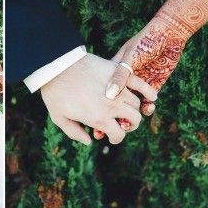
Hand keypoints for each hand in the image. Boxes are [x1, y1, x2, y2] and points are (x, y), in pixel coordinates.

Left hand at [41, 54, 156, 145]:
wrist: (58, 65)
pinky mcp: (119, 73)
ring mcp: (119, 88)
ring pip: (137, 104)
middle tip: (122, 123)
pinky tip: (152, 96)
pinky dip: (148, 91)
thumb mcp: (60, 118)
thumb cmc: (56, 92)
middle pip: (134, 120)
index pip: (118, 134)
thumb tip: (90, 141)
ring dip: (135, 110)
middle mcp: (113, 105)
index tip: (112, 137)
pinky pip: (141, 84)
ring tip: (129, 110)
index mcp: (100, 119)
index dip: (115, 139)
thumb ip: (75, 133)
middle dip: (130, 125)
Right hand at [94, 16, 187, 139]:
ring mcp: (138, 85)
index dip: (98, 109)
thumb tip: (109, 96)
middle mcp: (124, 81)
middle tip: (113, 128)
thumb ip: (119, 77)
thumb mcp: (128, 60)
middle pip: (116, 105)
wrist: (168, 34)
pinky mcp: (152, 86)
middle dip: (113, 118)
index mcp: (113, 73)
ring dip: (129, 117)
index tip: (97, 122)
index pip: (102, 95)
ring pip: (131, 107)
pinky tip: (149, 108)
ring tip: (129, 123)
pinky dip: (147, 107)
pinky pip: (147, 102)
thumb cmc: (144, 43)